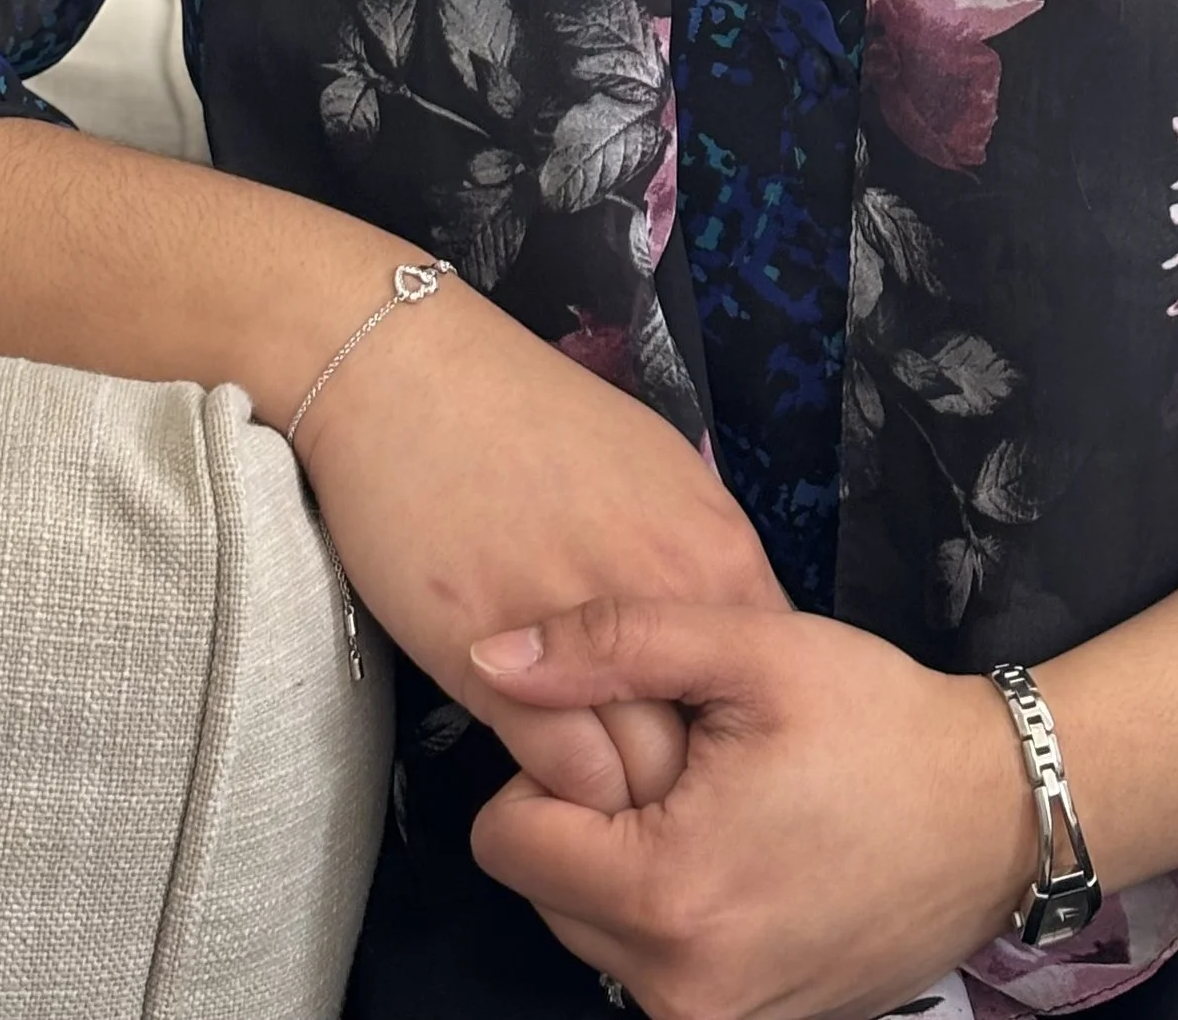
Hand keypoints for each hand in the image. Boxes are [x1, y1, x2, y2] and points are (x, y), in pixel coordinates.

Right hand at [294, 285, 784, 813]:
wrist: (412, 380)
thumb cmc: (530, 417)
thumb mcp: (656, 472)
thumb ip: (695, 560)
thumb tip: (723, 637)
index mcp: (716, 548)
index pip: (765, 688)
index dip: (733, 727)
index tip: (693, 735)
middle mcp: (670, 596)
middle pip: (714, 747)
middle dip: (683, 777)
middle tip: (640, 775)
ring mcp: (589, 636)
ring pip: (645, 779)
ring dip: (620, 796)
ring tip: (589, 778)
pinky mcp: (505, 671)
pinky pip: (567, 776)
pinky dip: (558, 791)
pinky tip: (535, 758)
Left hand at [466, 598, 1037, 1019]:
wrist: (1000, 814)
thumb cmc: (879, 722)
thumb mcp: (752, 648)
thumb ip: (611, 644)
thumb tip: (492, 658)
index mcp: (667, 894)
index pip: (506, 837)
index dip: (557, 767)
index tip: (639, 734)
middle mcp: (680, 987)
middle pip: (548, 888)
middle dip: (596, 820)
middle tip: (693, 764)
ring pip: (597, 932)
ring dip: (635, 867)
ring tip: (726, 807)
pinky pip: (659, 968)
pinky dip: (681, 912)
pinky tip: (750, 856)